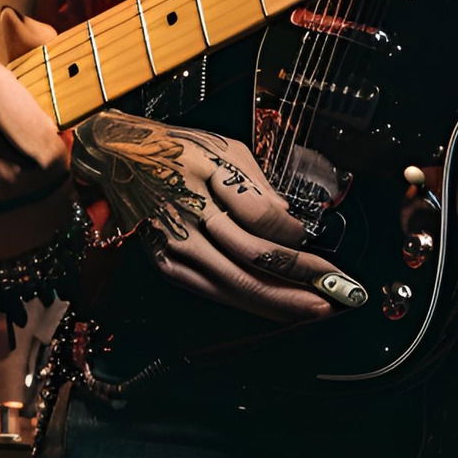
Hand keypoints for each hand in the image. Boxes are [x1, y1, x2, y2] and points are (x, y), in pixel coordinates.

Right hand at [71, 110, 365, 321]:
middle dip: (302, 283)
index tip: (321, 246)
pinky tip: (276, 307)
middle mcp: (187, 217)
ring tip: (318, 308)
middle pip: (252, 262)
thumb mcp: (223, 148)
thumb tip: (294, 225)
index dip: (297, 238)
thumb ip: (259, 187)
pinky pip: (215, 292)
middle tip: (339, 294)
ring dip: (281, 303)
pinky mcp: (168, 265)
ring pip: (235, 286)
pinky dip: (250, 303)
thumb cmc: (177, 149)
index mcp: (203, 177)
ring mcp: (175, 247)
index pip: (262, 220)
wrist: (118, 158)